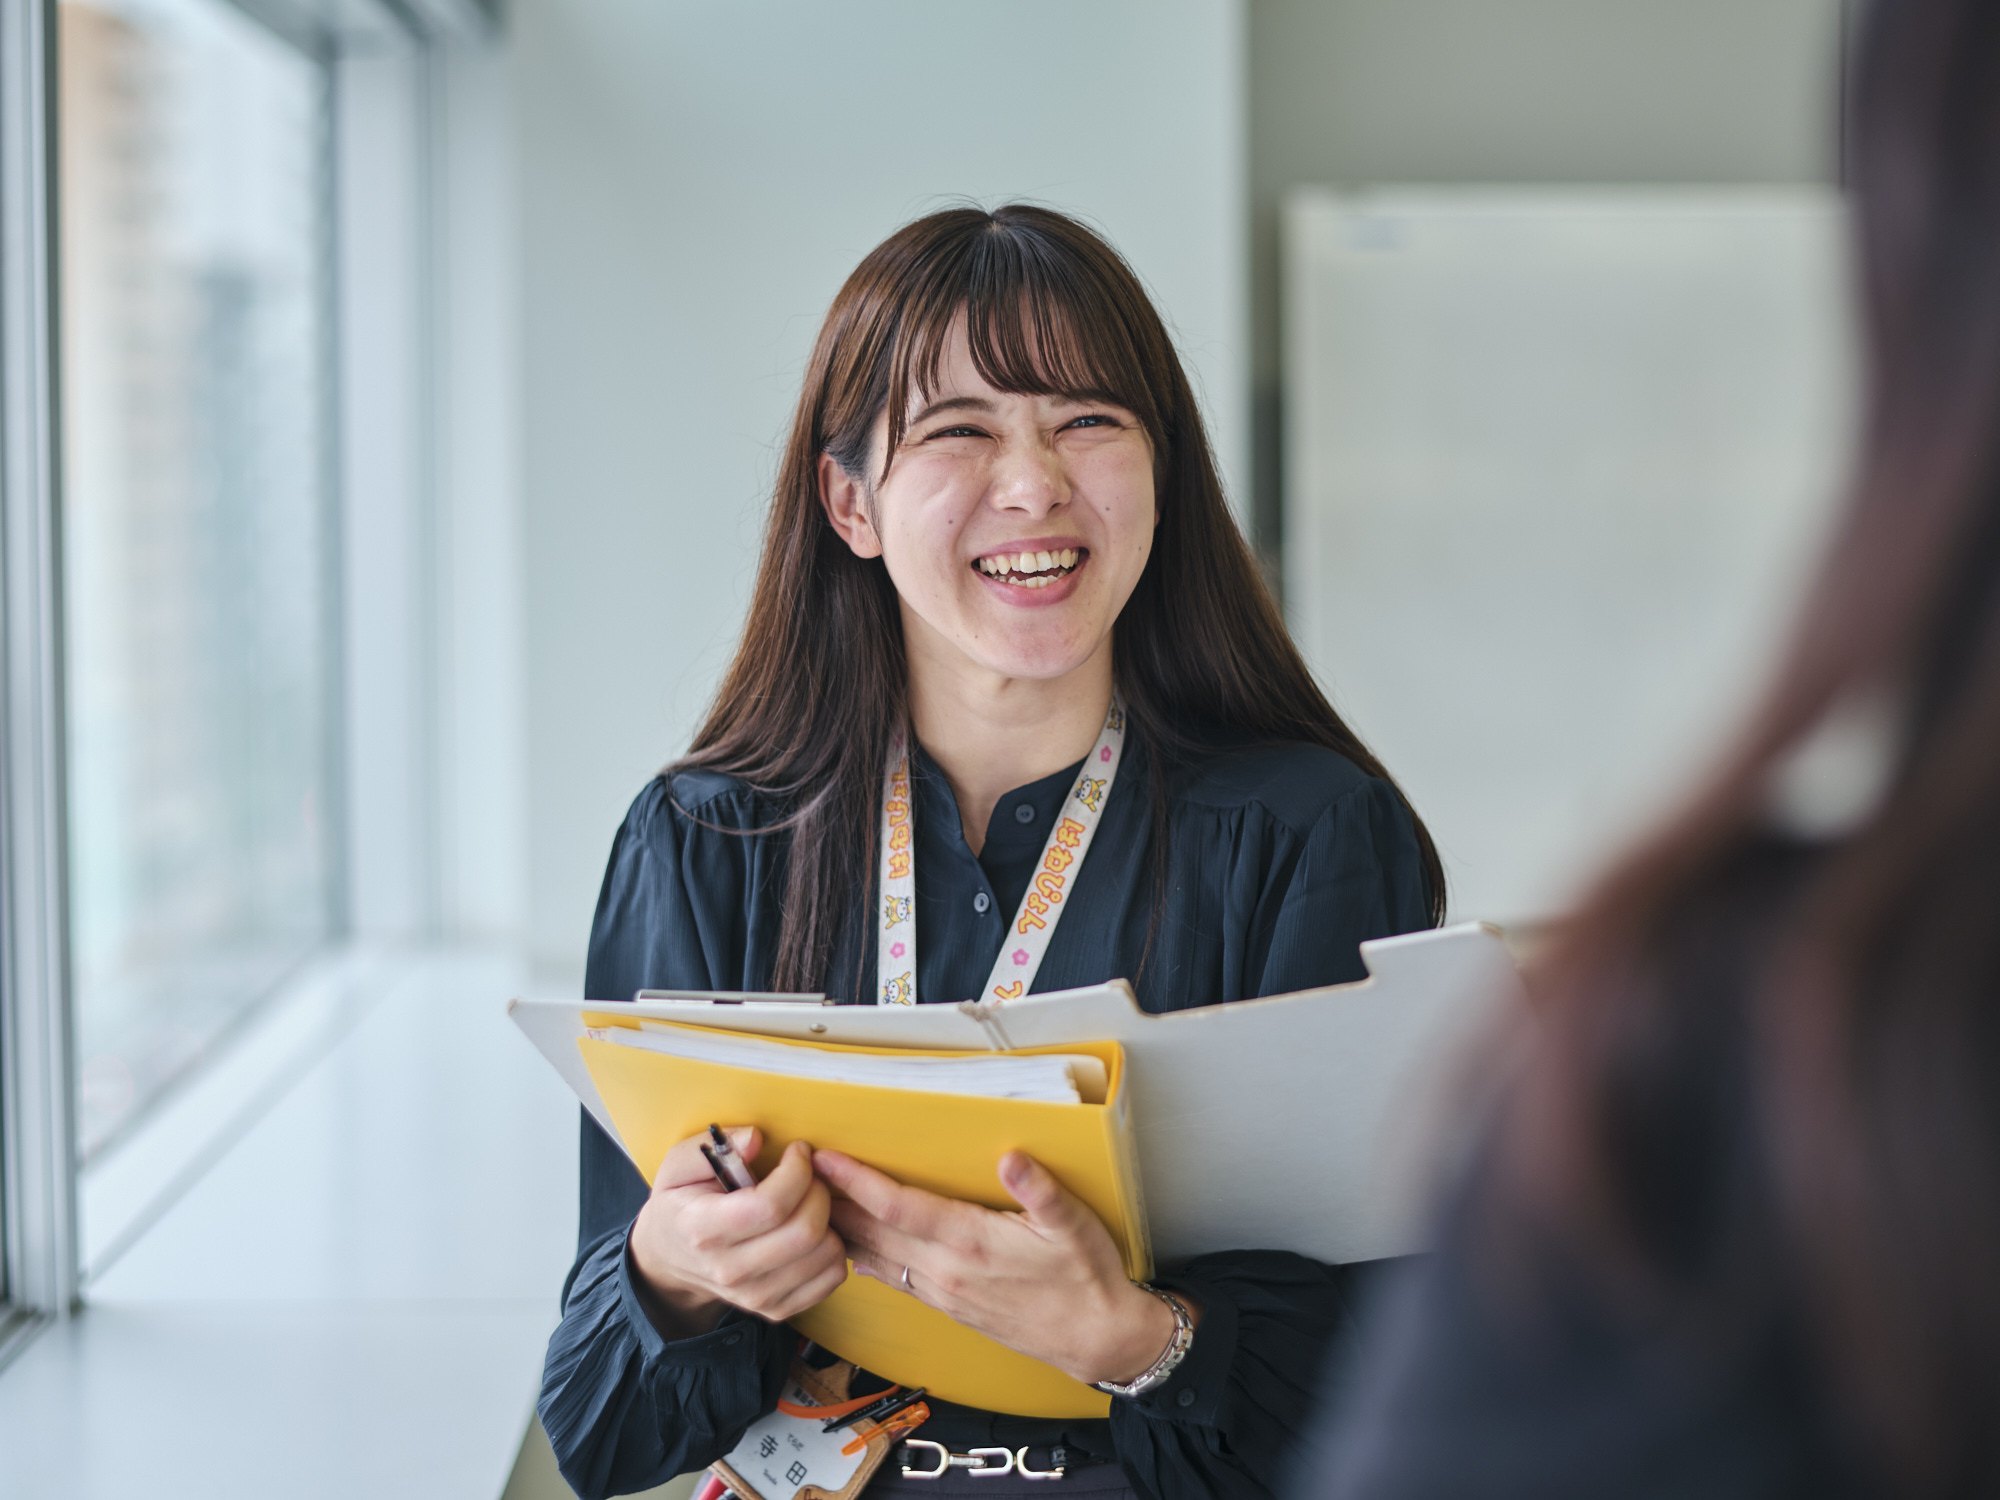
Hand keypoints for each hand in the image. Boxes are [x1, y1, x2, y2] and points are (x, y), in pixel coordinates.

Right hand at [628, 1128, 847, 1334]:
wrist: (670, 1259)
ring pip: (825, 1254)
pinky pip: (831, 1276)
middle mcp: (730, 1270)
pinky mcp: (777, 1308)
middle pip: (805, 1231)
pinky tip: (811, 1230)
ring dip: (829, 1218)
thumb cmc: (682, 1203)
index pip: (770, 1206)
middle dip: (818, 1190)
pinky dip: (832, 1248)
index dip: (797, 1170)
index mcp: (703, 1230)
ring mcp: (755, 1296)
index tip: (798, 1151)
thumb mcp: (679, 1164)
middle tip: (808, 1175)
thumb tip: (756, 1139)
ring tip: (807, 1202)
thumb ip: (716, 1144)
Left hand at [813, 1148, 1187, 1386]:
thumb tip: (1012, 1158)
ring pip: (875, 1257)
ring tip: (812, 1200)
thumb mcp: (1075, 1227)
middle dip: (833, 1201)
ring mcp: (942, 1292)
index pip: (898, 1207)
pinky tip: (852, 1242)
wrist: (1096, 1339)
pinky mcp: (946, 1305)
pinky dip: (865, 1255)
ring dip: (842, 1229)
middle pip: (872, 1232)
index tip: (827, 1157)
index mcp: (972, 1243)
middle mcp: (946, 1271)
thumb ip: (1041, 1190)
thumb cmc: (1086, 1280)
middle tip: (800, 1171)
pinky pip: (891, 1276)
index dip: (857, 1181)